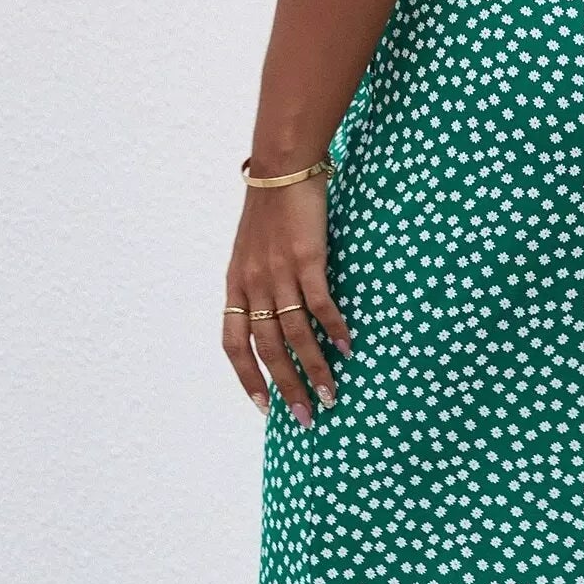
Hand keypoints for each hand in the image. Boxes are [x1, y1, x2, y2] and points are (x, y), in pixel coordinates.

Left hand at [222, 175, 351, 425]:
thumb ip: (260, 286)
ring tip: (331, 393)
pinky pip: (320, 305)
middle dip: (286, 386)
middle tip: (304, 416)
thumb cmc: (271, 209)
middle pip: (267, 348)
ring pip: (294, 334)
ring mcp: (279, 273)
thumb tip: (275, 319)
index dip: (247, 377)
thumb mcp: (252, 252)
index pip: (234, 343)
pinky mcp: (307, 259)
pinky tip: (348, 348)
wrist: (282, 166)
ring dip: (314, 368)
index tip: (263, 406)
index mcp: (237, 285)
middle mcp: (254, 284)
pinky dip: (334, 330)